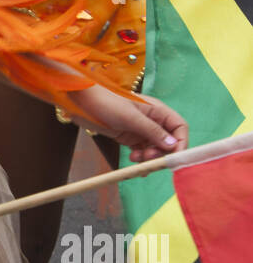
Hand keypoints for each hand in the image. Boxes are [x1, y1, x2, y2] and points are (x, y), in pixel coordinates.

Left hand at [66, 87, 188, 161]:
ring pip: (155, 149)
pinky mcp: (130, 137)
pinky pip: (142, 152)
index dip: (181, 143)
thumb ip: (152, 131)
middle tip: (148, 158)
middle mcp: (152, 120)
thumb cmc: (106, 102)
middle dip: (162, 152)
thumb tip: (174, 145)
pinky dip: (141, 159)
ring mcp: (141, 129)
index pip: (180, 128)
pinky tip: (134, 161)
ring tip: (136, 158)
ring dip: (149, 157)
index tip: (173, 157)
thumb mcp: (131, 117)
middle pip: (169, 142)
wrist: (81, 102)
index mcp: (157, 110)